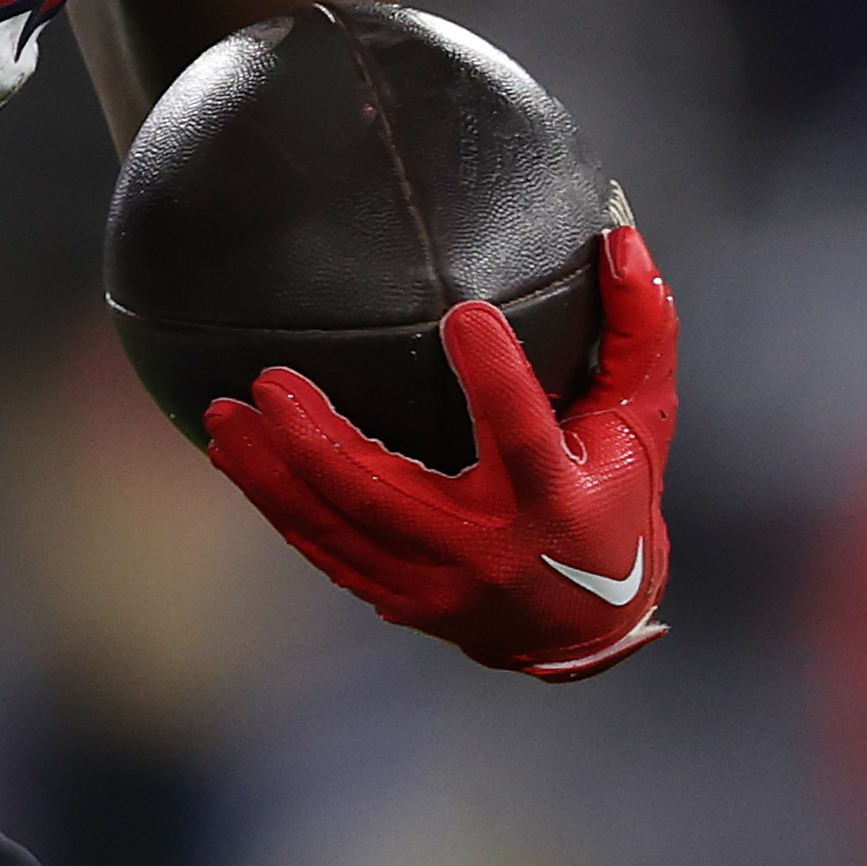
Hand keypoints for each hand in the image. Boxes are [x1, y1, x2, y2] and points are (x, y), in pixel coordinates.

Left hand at [196, 221, 678, 677]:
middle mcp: (490, 551)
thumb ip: (640, 330)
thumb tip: (620, 239)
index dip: (494, 379)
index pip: (521, 435)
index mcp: (554, 500)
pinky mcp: (404, 601)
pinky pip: (328, 553)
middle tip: (268, 381)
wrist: (591, 627)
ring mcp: (440, 585)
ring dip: (273, 473)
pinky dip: (279, 506)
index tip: (463, 316)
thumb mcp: (642, 418)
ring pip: (340, 529)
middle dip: (318, 441)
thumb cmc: (619, 500)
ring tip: (224, 415)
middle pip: (387, 495)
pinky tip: (236, 458)